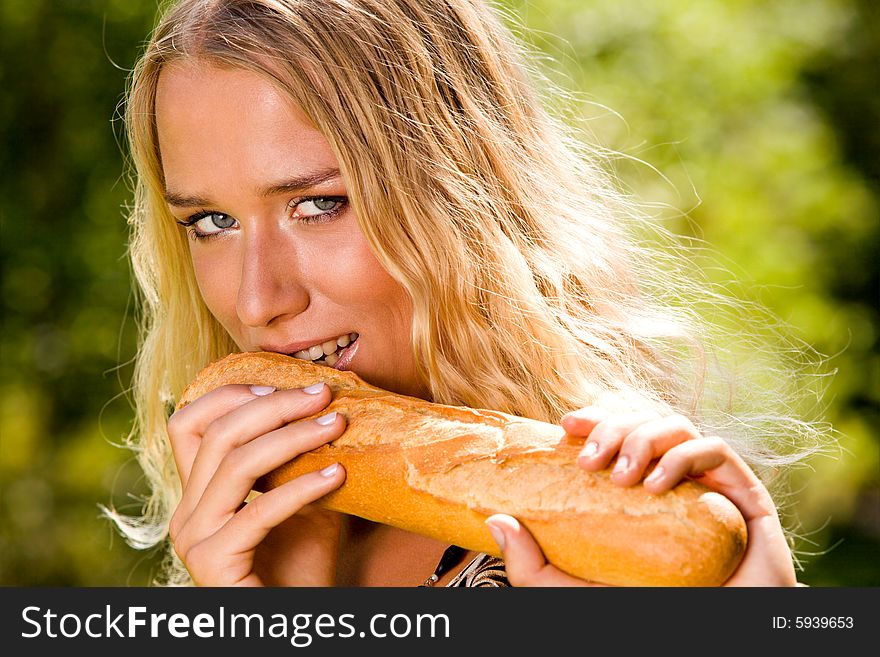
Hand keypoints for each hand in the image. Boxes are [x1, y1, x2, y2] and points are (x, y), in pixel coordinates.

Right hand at [167, 382, 346, 585]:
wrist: (300, 620)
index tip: (287, 385)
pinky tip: (337, 474)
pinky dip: (301, 487)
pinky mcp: (213, 563)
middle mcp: (186, 513)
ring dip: (293, 437)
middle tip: (323, 395)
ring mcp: (194, 539)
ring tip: (337, 425)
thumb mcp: (305, 499)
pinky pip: (258, 510)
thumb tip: (328, 405)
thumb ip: (301, 457)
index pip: (190, 423)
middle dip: (275, 406)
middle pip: (218, 434)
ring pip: (236, 464)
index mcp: (199, 493)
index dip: (234, 395)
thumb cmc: (304, 566)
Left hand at [486, 407, 796, 586]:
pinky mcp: (745, 497)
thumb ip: (532, 566)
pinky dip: (685, 457)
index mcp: (639, 491)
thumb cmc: (643, 615)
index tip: (566, 426)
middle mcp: (674, 480)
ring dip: (644, 438)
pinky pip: (717, 450)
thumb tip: (495, 521)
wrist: (710, 639)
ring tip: (625, 478)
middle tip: (589, 461)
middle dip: (614, 428)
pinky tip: (659, 486)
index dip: (594, 420)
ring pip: (677, 426)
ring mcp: (709, 486)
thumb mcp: (572, 593)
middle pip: (644, 422)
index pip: (616, 436)